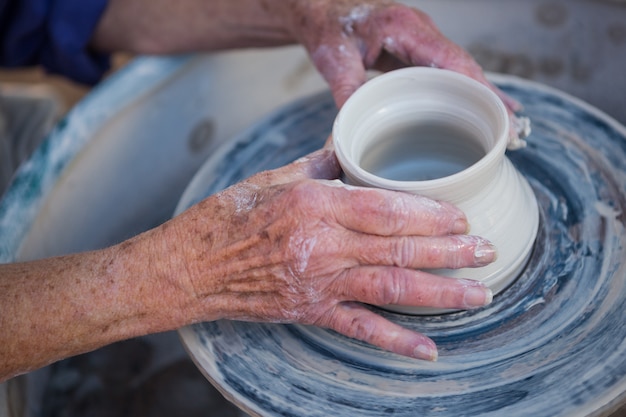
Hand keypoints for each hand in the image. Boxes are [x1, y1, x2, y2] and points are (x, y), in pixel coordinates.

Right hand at [162, 147, 495, 359]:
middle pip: (400, 250)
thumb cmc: (228, 218)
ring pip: (392, 289)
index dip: (430, 214)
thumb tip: (348, 151)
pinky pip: (359, 329)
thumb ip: (319, 166)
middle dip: (451, 251)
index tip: (461, 216)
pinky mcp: (310, 311)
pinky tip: (428, 349)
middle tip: (489, 250)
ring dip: (440, 292)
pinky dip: (396, 341)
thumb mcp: (273, 179)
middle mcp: (324, 246)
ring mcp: (319, 283)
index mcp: (315, 205)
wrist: (190, 267)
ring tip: (479, 293)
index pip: (386, 209)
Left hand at [286, 0, 528, 146]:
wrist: (322, 13)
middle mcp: (422, 32)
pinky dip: (465, 93)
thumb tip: (354, 129)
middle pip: (465, 67)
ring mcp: (423, 42)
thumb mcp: (334, 60)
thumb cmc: (329, 30)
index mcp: (407, 28)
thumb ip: (347, 90)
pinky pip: (447, 74)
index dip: (478, 87)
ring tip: (508, 128)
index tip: (499, 112)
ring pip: (460, 71)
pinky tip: (482, 111)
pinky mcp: (418, 53)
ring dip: (483, 97)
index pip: (451, 60)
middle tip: (512, 132)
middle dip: (490, 98)